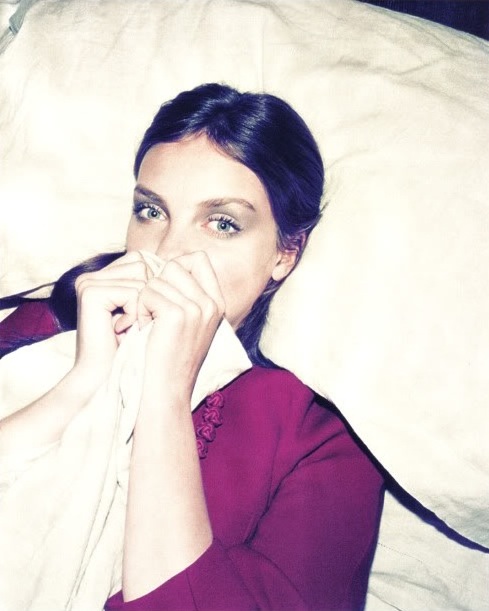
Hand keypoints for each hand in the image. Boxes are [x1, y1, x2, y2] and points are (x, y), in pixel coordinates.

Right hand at [73, 252, 150, 386]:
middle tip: (136, 324)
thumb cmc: (136, 349)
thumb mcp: (152, 311)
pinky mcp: (90, 292)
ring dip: (145, 307)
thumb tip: (195, 258)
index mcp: (106, 276)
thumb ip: (161, 283)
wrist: (109, 378)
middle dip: (151, 296)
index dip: (156, 289)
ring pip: (141, 277)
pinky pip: (133, 291)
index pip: (146, 261)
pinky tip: (121, 330)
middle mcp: (95, 275)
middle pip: (144, 264)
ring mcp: (90, 282)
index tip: (145, 317)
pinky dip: (136, 313)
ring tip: (130, 328)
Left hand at [136, 251, 224, 404]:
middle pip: (175, 265)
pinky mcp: (177, 314)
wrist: (164, 392)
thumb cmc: (167, 359)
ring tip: (146, 323)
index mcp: (217, 303)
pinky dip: (138, 309)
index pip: (198, 259)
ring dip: (144, 299)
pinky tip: (141, 328)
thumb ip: (185, 295)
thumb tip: (166, 265)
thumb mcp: (187, 324)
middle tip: (150, 312)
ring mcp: (197, 308)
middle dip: (156, 284)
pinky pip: (148, 292)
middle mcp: (212, 303)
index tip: (161, 292)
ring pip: (158, 278)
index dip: (174, 267)